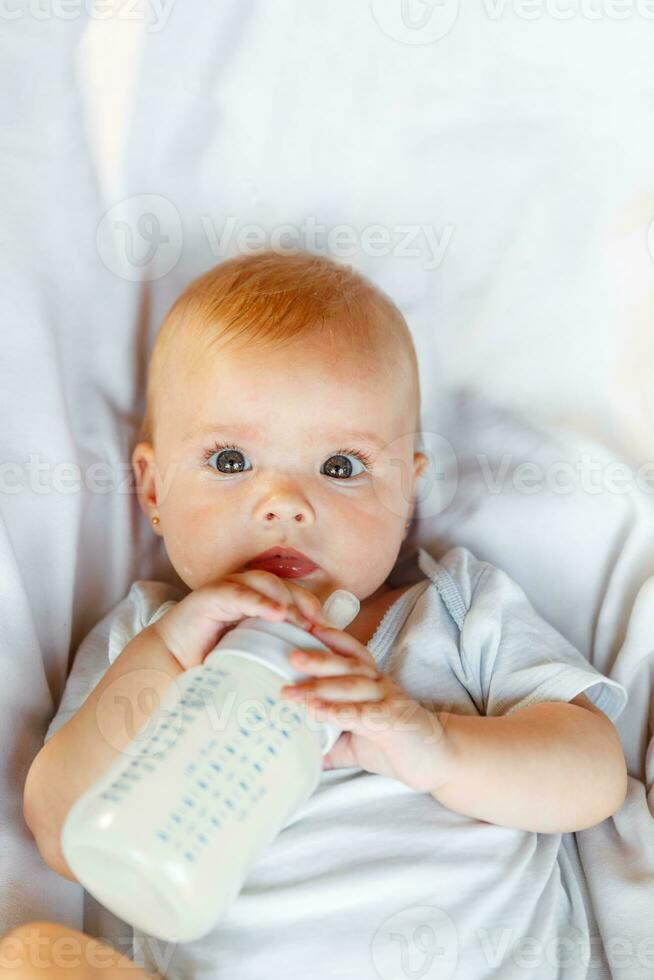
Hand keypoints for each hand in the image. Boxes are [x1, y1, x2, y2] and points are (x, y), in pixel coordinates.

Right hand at [152, 570, 328, 670]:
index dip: (312, 608)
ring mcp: (228, 588)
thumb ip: (277, 653)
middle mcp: (246, 590)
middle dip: (304, 602)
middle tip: (317, 626)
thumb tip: (313, 670)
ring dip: (286, 600)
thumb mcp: (253, 657)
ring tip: (300, 621)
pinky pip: (239, 592)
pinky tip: (274, 614)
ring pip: (265, 582)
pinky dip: (259, 601)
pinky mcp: (210, 595)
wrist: (171, 666)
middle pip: (284, 585)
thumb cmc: (213, 664)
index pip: (294, 596)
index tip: (328, 630)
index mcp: (259, 602)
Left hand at [280, 624, 452, 792]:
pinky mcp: (393, 721)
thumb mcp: (356, 740)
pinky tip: (315, 712)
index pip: (351, 653)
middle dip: (318, 658)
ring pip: (351, 686)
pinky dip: (336, 711)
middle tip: (290, 656)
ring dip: (319, 687)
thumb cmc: (396, 744)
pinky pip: (361, 713)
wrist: (440, 760)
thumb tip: (296, 749)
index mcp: (372, 681)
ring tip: (291, 691)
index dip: (331, 639)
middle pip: (347, 664)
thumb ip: (330, 739)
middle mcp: (380, 684)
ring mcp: (388, 700)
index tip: (305, 627)